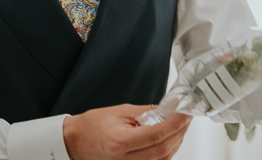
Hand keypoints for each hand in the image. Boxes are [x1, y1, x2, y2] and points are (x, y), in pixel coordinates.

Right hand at [63, 104, 191, 159]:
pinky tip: (170, 140)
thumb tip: (169, 109)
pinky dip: (167, 153)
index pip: (157, 134)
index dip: (176, 122)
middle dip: (180, 132)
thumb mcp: (121, 111)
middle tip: (186, 117)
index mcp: (120, 142)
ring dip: (176, 143)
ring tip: (180, 127)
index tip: (185, 112)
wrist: (75, 141)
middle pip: (164, 149)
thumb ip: (147, 111)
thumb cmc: (93, 126)